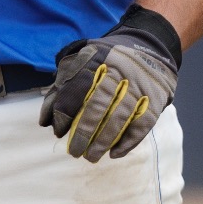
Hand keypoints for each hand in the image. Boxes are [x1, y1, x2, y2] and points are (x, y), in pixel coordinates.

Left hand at [38, 5, 181, 162]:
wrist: (150, 47)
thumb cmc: (107, 62)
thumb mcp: (82, 62)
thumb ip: (62, 86)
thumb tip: (46, 121)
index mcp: (96, 57)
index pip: (76, 86)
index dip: (64, 111)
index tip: (58, 131)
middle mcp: (119, 69)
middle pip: (99, 103)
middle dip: (84, 131)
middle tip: (74, 151)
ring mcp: (139, 83)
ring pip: (120, 116)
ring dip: (104, 141)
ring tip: (91, 156)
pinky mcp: (156, 97)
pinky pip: (142, 123)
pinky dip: (128, 141)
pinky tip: (114, 153)